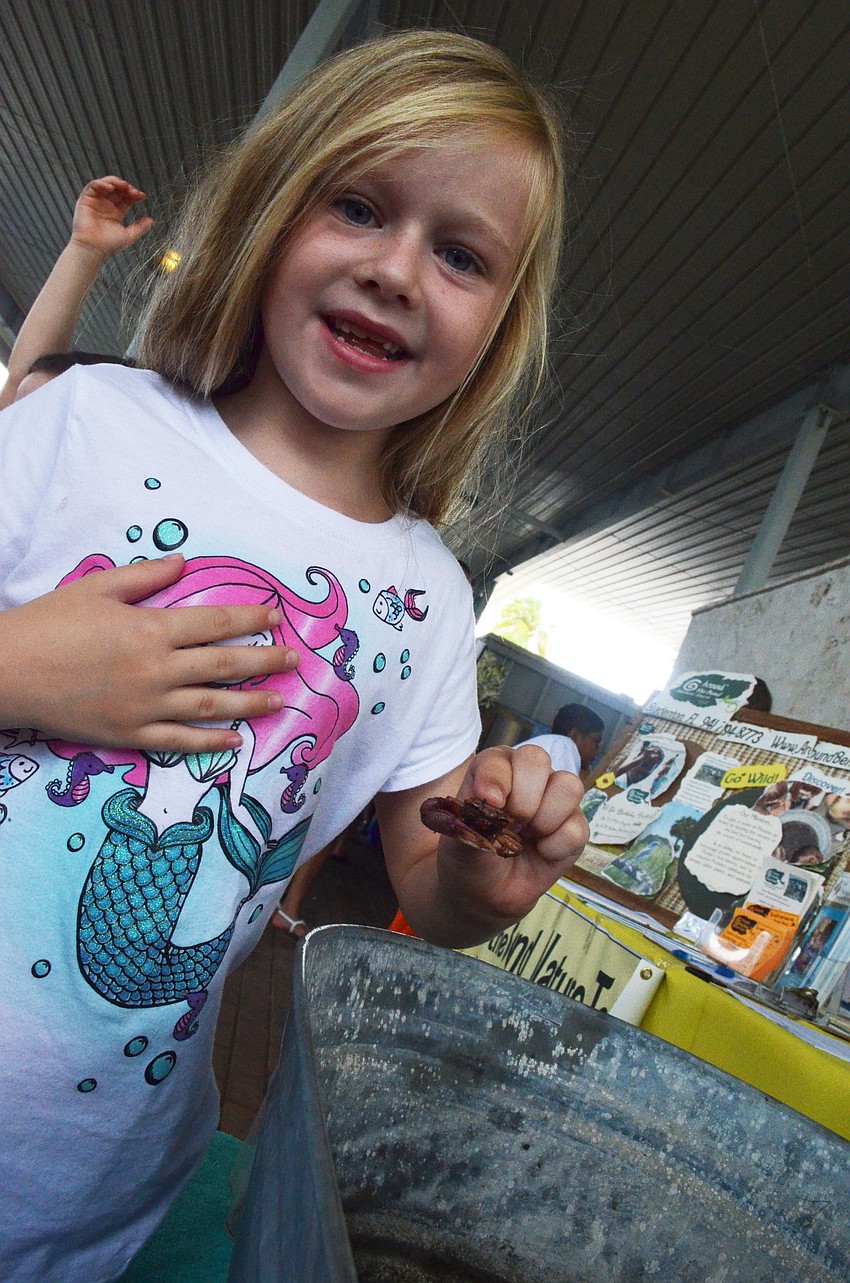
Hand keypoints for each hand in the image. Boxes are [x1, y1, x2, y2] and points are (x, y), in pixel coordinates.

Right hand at [0, 555, 299, 752]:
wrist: (7, 672)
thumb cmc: (49, 625)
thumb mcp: (97, 588)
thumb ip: (145, 577)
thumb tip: (184, 563)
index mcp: (152, 629)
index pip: (216, 622)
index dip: (250, 619)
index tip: (276, 617)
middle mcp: (158, 669)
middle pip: (225, 665)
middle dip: (264, 660)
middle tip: (294, 659)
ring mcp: (147, 706)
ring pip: (212, 706)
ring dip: (251, 703)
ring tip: (280, 701)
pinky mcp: (131, 734)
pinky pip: (180, 740)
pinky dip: (211, 742)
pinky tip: (235, 741)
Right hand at [71, 176, 153, 258]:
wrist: (93, 248)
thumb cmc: (109, 244)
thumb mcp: (129, 235)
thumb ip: (140, 227)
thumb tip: (151, 220)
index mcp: (115, 212)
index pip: (126, 198)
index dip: (133, 194)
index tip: (141, 195)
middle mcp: (106, 205)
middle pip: (117, 190)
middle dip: (126, 187)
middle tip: (133, 190)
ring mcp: (96, 202)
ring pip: (105, 185)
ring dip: (115, 182)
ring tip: (123, 185)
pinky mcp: (85, 200)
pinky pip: (93, 186)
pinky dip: (101, 183)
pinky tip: (110, 187)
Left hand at [438, 744, 588, 925]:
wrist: (485, 894)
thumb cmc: (469, 854)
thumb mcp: (458, 837)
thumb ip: (470, 815)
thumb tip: (492, 797)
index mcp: (495, 768)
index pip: (501, 757)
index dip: (496, 779)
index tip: (490, 804)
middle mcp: (528, 776)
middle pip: (537, 759)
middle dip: (522, 799)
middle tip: (509, 826)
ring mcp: (555, 800)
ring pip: (568, 786)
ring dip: (543, 820)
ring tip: (526, 838)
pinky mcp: (574, 827)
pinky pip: (577, 828)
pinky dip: (555, 848)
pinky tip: (541, 854)